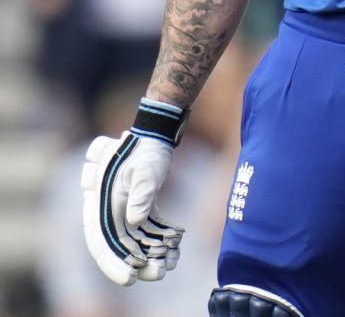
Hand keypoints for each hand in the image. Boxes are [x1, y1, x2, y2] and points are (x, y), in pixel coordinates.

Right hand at [82, 133, 182, 285]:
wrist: (156, 135)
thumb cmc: (146, 149)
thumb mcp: (144, 168)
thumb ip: (139, 193)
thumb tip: (135, 220)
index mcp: (100, 204)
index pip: (100, 242)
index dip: (112, 263)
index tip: (131, 277)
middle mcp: (109, 212)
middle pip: (119, 247)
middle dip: (138, 264)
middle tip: (158, 274)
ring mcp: (124, 211)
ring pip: (135, 242)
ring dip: (152, 255)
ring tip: (170, 265)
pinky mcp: (140, 209)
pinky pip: (147, 232)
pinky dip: (159, 241)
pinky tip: (176, 250)